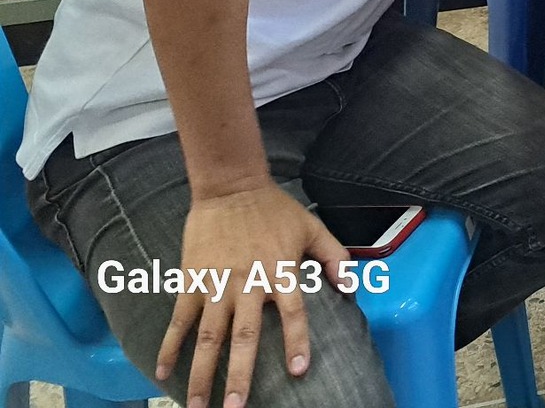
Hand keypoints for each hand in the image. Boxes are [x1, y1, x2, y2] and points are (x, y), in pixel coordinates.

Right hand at [158, 184, 348, 407]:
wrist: (230, 188)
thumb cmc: (275, 210)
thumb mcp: (313, 227)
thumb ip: (335, 257)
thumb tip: (354, 286)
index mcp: (280, 271)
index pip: (293, 313)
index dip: (296, 342)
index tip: (297, 372)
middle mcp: (248, 283)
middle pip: (244, 336)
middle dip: (240, 375)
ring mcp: (216, 285)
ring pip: (208, 337)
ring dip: (202, 373)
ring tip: (197, 405)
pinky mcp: (191, 281)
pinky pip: (179, 320)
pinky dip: (170, 346)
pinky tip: (162, 372)